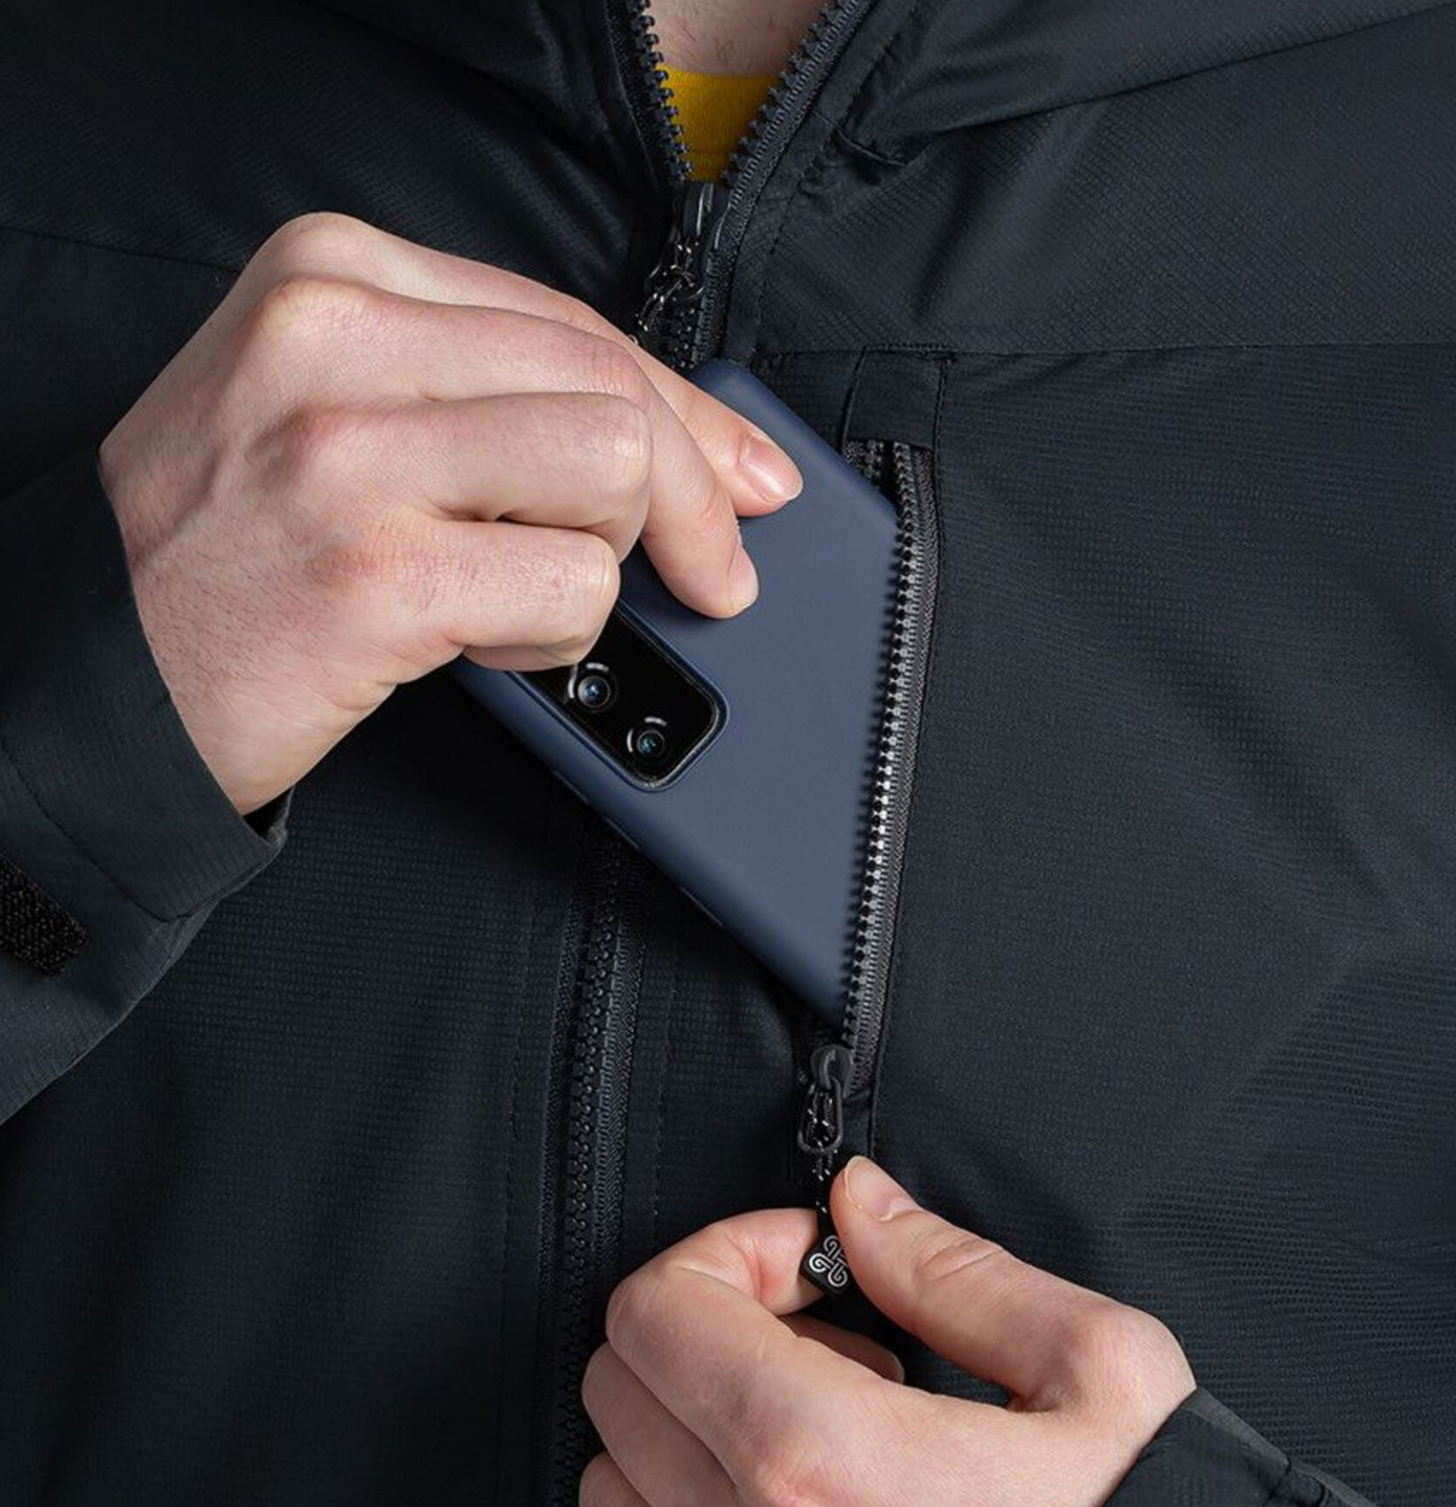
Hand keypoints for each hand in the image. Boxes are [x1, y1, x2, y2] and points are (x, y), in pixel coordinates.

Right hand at [97, 211, 800, 813]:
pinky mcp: (376, 569)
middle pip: (612, 390)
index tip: (746, 477)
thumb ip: (474, 392)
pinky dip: (557, 637)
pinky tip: (481, 643)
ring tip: (515, 597)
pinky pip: (574, 588)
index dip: (688, 412)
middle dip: (695, 500)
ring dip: (601, 563)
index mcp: (330, 273)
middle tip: (712, 575)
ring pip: (613, 473)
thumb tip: (682, 436)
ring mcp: (350, 450)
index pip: (570, 319)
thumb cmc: (219, 552)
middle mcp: (336, 336)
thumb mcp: (323, 409)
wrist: (96, 672)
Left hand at [579, 1155, 1194, 1506]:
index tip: (814, 1271)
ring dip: (691, 1440)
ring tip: (818, 1451)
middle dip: (707, 1333)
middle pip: (618, 1385)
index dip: (729, 1255)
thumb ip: (953, 1267)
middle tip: (827, 1351)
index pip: (657, 1307)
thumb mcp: (1101, 1371)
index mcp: (818, 1451)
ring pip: (613, 1491)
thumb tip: (858, 1201)